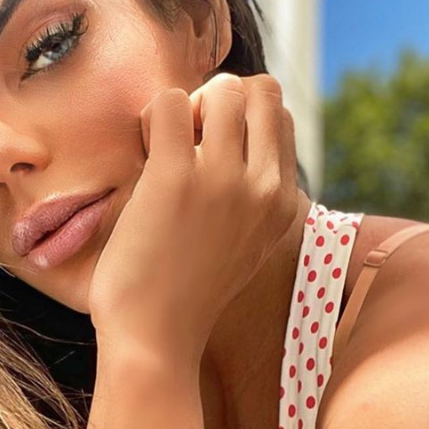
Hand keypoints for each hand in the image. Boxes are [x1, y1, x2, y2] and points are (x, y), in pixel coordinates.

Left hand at [87, 72, 299, 363]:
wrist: (155, 340)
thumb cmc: (186, 291)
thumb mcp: (245, 244)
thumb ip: (252, 197)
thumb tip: (237, 142)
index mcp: (283, 202)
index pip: (280, 116)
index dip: (241, 117)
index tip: (210, 148)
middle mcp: (266, 185)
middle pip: (260, 89)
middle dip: (220, 98)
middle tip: (188, 137)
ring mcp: (225, 179)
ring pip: (222, 88)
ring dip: (187, 104)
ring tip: (164, 144)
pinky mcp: (176, 177)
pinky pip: (169, 102)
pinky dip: (154, 115)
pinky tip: (144, 150)